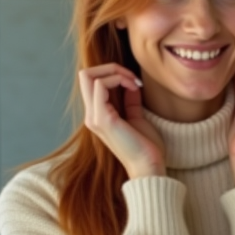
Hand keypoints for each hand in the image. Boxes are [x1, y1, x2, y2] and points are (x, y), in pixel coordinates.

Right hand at [78, 64, 165, 178]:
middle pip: (85, 75)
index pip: (91, 82)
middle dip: (111, 68)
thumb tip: (131, 84)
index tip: (135, 82)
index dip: (112, 73)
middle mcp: (91, 115)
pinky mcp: (103, 118)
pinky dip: (118, 79)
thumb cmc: (146, 146)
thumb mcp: (136, 117)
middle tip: (133, 78)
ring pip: (88, 76)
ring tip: (134, 82)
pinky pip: (101, 85)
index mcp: (97, 115)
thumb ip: (131, 101)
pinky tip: (134, 87)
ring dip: (115, 72)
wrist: (149, 166)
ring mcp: (94, 117)